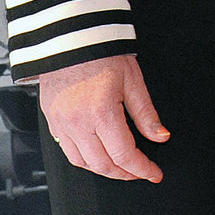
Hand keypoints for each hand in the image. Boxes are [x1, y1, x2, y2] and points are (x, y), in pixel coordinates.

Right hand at [37, 54, 168, 181]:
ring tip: (121, 166)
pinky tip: (98, 155)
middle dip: (125, 173)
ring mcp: (62, 125)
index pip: (124, 155)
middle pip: (103, 165)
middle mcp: (78, 123)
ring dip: (104, 170)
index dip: (142, 168)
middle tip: (140, 171)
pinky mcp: (52, 123)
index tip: (153, 173)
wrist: (69, 41)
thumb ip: (146, 114)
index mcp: (102, 113)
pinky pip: (68, 152)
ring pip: (83, 163)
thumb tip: (161, 136)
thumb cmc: (102, 55)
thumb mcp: (133, 80)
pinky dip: (85, 160)